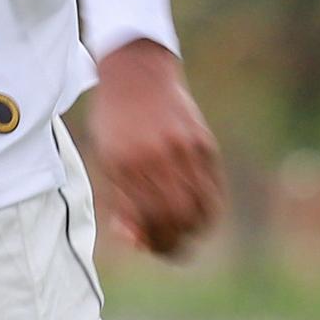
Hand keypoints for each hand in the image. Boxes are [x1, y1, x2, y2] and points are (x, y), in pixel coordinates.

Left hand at [85, 41, 223, 256]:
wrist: (137, 72)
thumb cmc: (115, 119)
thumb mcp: (106, 158)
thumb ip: (121, 200)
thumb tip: (135, 239)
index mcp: (125, 163)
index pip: (146, 219)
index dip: (150, 241)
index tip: (148, 246)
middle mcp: (156, 158)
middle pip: (176, 218)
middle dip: (172, 242)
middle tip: (166, 246)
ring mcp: (184, 149)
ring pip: (200, 208)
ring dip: (194, 230)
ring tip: (184, 234)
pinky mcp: (204, 143)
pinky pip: (213, 188)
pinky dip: (209, 210)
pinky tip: (200, 214)